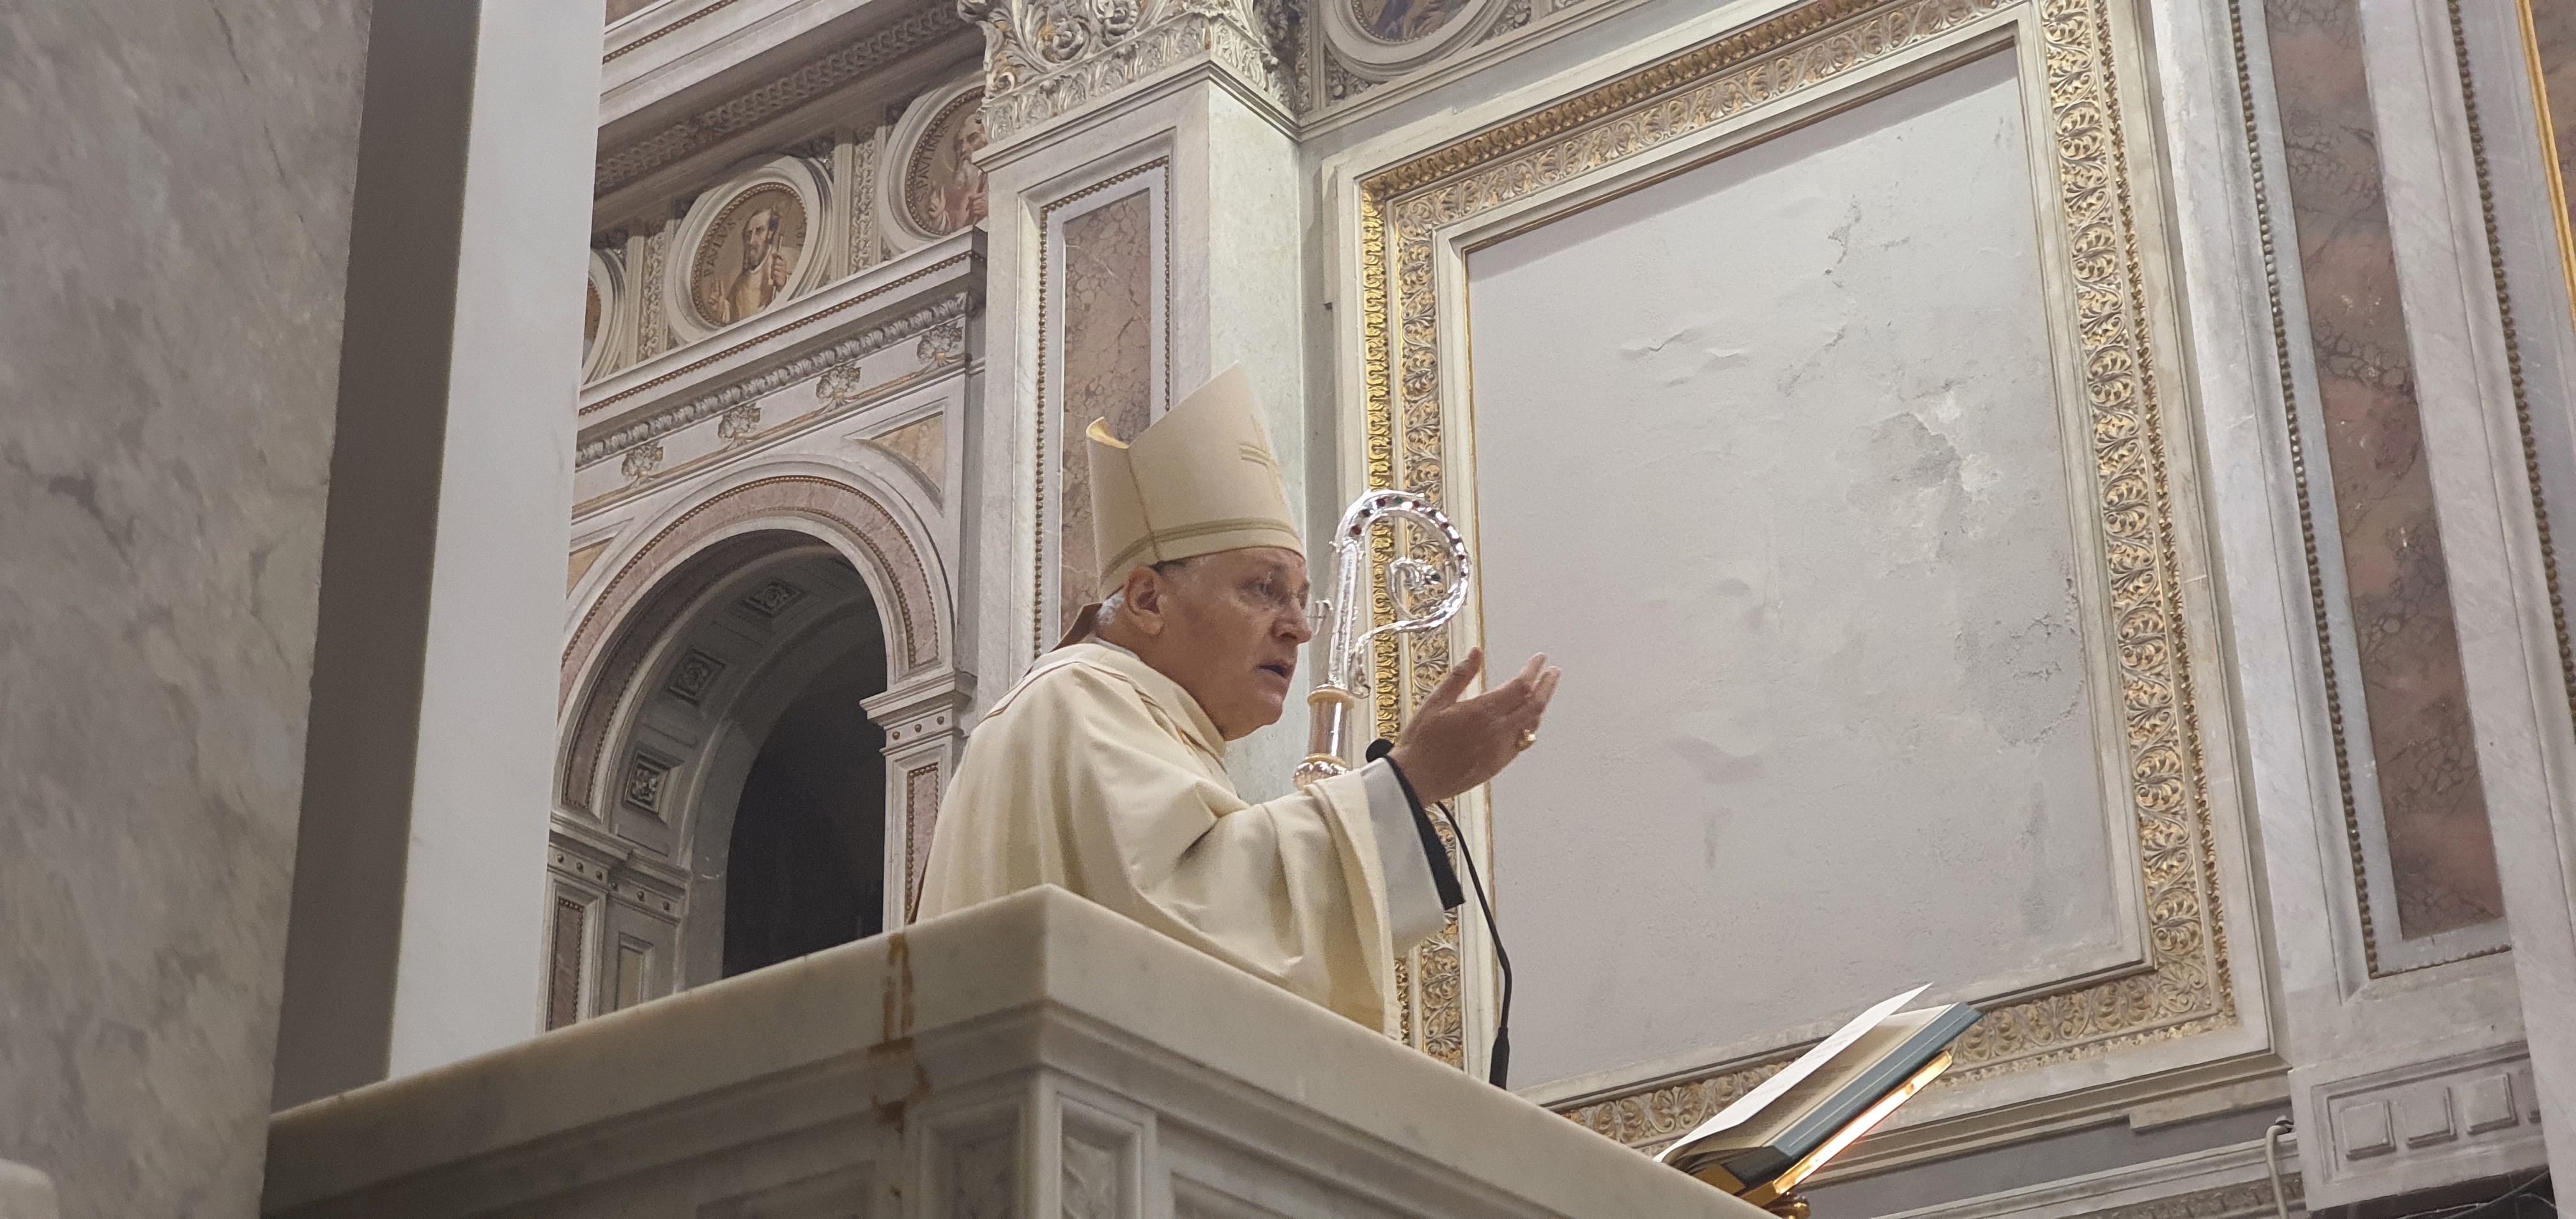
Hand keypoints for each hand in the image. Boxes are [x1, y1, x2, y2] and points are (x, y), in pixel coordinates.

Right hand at [1386, 648, 1560, 804]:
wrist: (1416, 779)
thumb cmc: (1421, 741)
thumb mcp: (1435, 702)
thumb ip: (1460, 676)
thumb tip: (1476, 653)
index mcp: (1482, 712)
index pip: (1520, 686)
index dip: (1533, 670)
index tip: (1540, 659)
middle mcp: (1497, 731)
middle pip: (1534, 705)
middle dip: (1547, 686)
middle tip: (1553, 673)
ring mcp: (1500, 750)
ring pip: (1532, 725)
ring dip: (1541, 706)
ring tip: (1543, 693)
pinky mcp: (1498, 765)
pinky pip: (1522, 743)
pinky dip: (1530, 727)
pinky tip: (1527, 721)